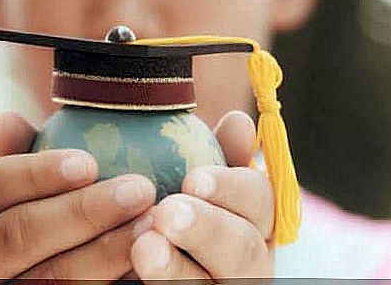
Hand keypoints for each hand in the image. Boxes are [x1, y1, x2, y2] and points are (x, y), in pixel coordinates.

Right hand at [0, 112, 155, 280]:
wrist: (19, 266)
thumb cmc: (24, 212)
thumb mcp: (10, 188)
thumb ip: (17, 157)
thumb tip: (9, 120)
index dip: (37, 173)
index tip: (88, 163)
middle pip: (22, 233)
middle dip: (83, 211)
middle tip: (138, 191)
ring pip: (53, 274)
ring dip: (105, 249)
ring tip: (148, 223)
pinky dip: (112, 277)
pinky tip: (143, 258)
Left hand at [131, 111, 274, 280]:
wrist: (152, 259)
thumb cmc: (181, 208)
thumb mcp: (199, 183)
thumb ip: (220, 155)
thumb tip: (238, 121)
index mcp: (254, 219)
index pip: (260, 199)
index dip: (231, 188)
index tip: (192, 179)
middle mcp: (247, 258)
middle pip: (244, 249)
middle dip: (208, 229)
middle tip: (167, 212)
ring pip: (209, 284)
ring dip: (178, 267)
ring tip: (144, 246)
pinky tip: (131, 273)